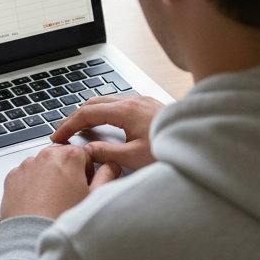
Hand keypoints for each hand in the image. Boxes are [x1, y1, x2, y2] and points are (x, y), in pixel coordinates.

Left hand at [1, 144, 121, 219]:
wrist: (32, 239)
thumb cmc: (63, 220)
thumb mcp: (94, 198)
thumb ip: (107, 176)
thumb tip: (111, 166)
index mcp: (69, 156)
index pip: (83, 153)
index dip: (87, 170)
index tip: (84, 184)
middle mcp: (45, 156)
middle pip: (61, 158)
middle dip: (66, 172)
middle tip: (68, 195)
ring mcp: (26, 166)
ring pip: (42, 166)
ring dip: (48, 177)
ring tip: (52, 201)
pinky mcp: (11, 178)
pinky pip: (25, 176)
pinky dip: (30, 184)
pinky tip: (37, 202)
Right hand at [49, 94, 164, 171]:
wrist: (203, 144)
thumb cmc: (173, 151)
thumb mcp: (134, 159)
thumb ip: (105, 154)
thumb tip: (84, 152)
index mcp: (126, 111)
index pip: (87, 114)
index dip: (68, 126)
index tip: (57, 138)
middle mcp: (134, 101)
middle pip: (94, 104)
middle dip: (75, 118)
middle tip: (64, 134)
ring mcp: (142, 101)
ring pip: (107, 103)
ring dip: (90, 115)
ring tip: (79, 131)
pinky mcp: (149, 107)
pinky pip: (119, 105)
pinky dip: (105, 114)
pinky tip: (105, 127)